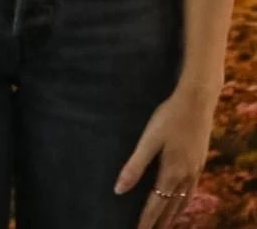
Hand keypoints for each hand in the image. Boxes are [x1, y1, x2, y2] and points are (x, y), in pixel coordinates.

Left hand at [114, 85, 217, 226]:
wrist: (196, 102)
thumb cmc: (168, 117)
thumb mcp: (148, 140)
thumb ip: (135, 165)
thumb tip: (119, 189)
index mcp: (171, 173)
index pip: (156, 204)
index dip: (147, 219)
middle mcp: (186, 176)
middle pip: (172, 207)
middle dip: (161, 221)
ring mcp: (195, 169)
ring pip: (185, 200)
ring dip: (175, 214)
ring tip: (167, 224)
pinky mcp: (200, 161)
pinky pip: (192, 190)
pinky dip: (186, 201)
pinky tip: (183, 198)